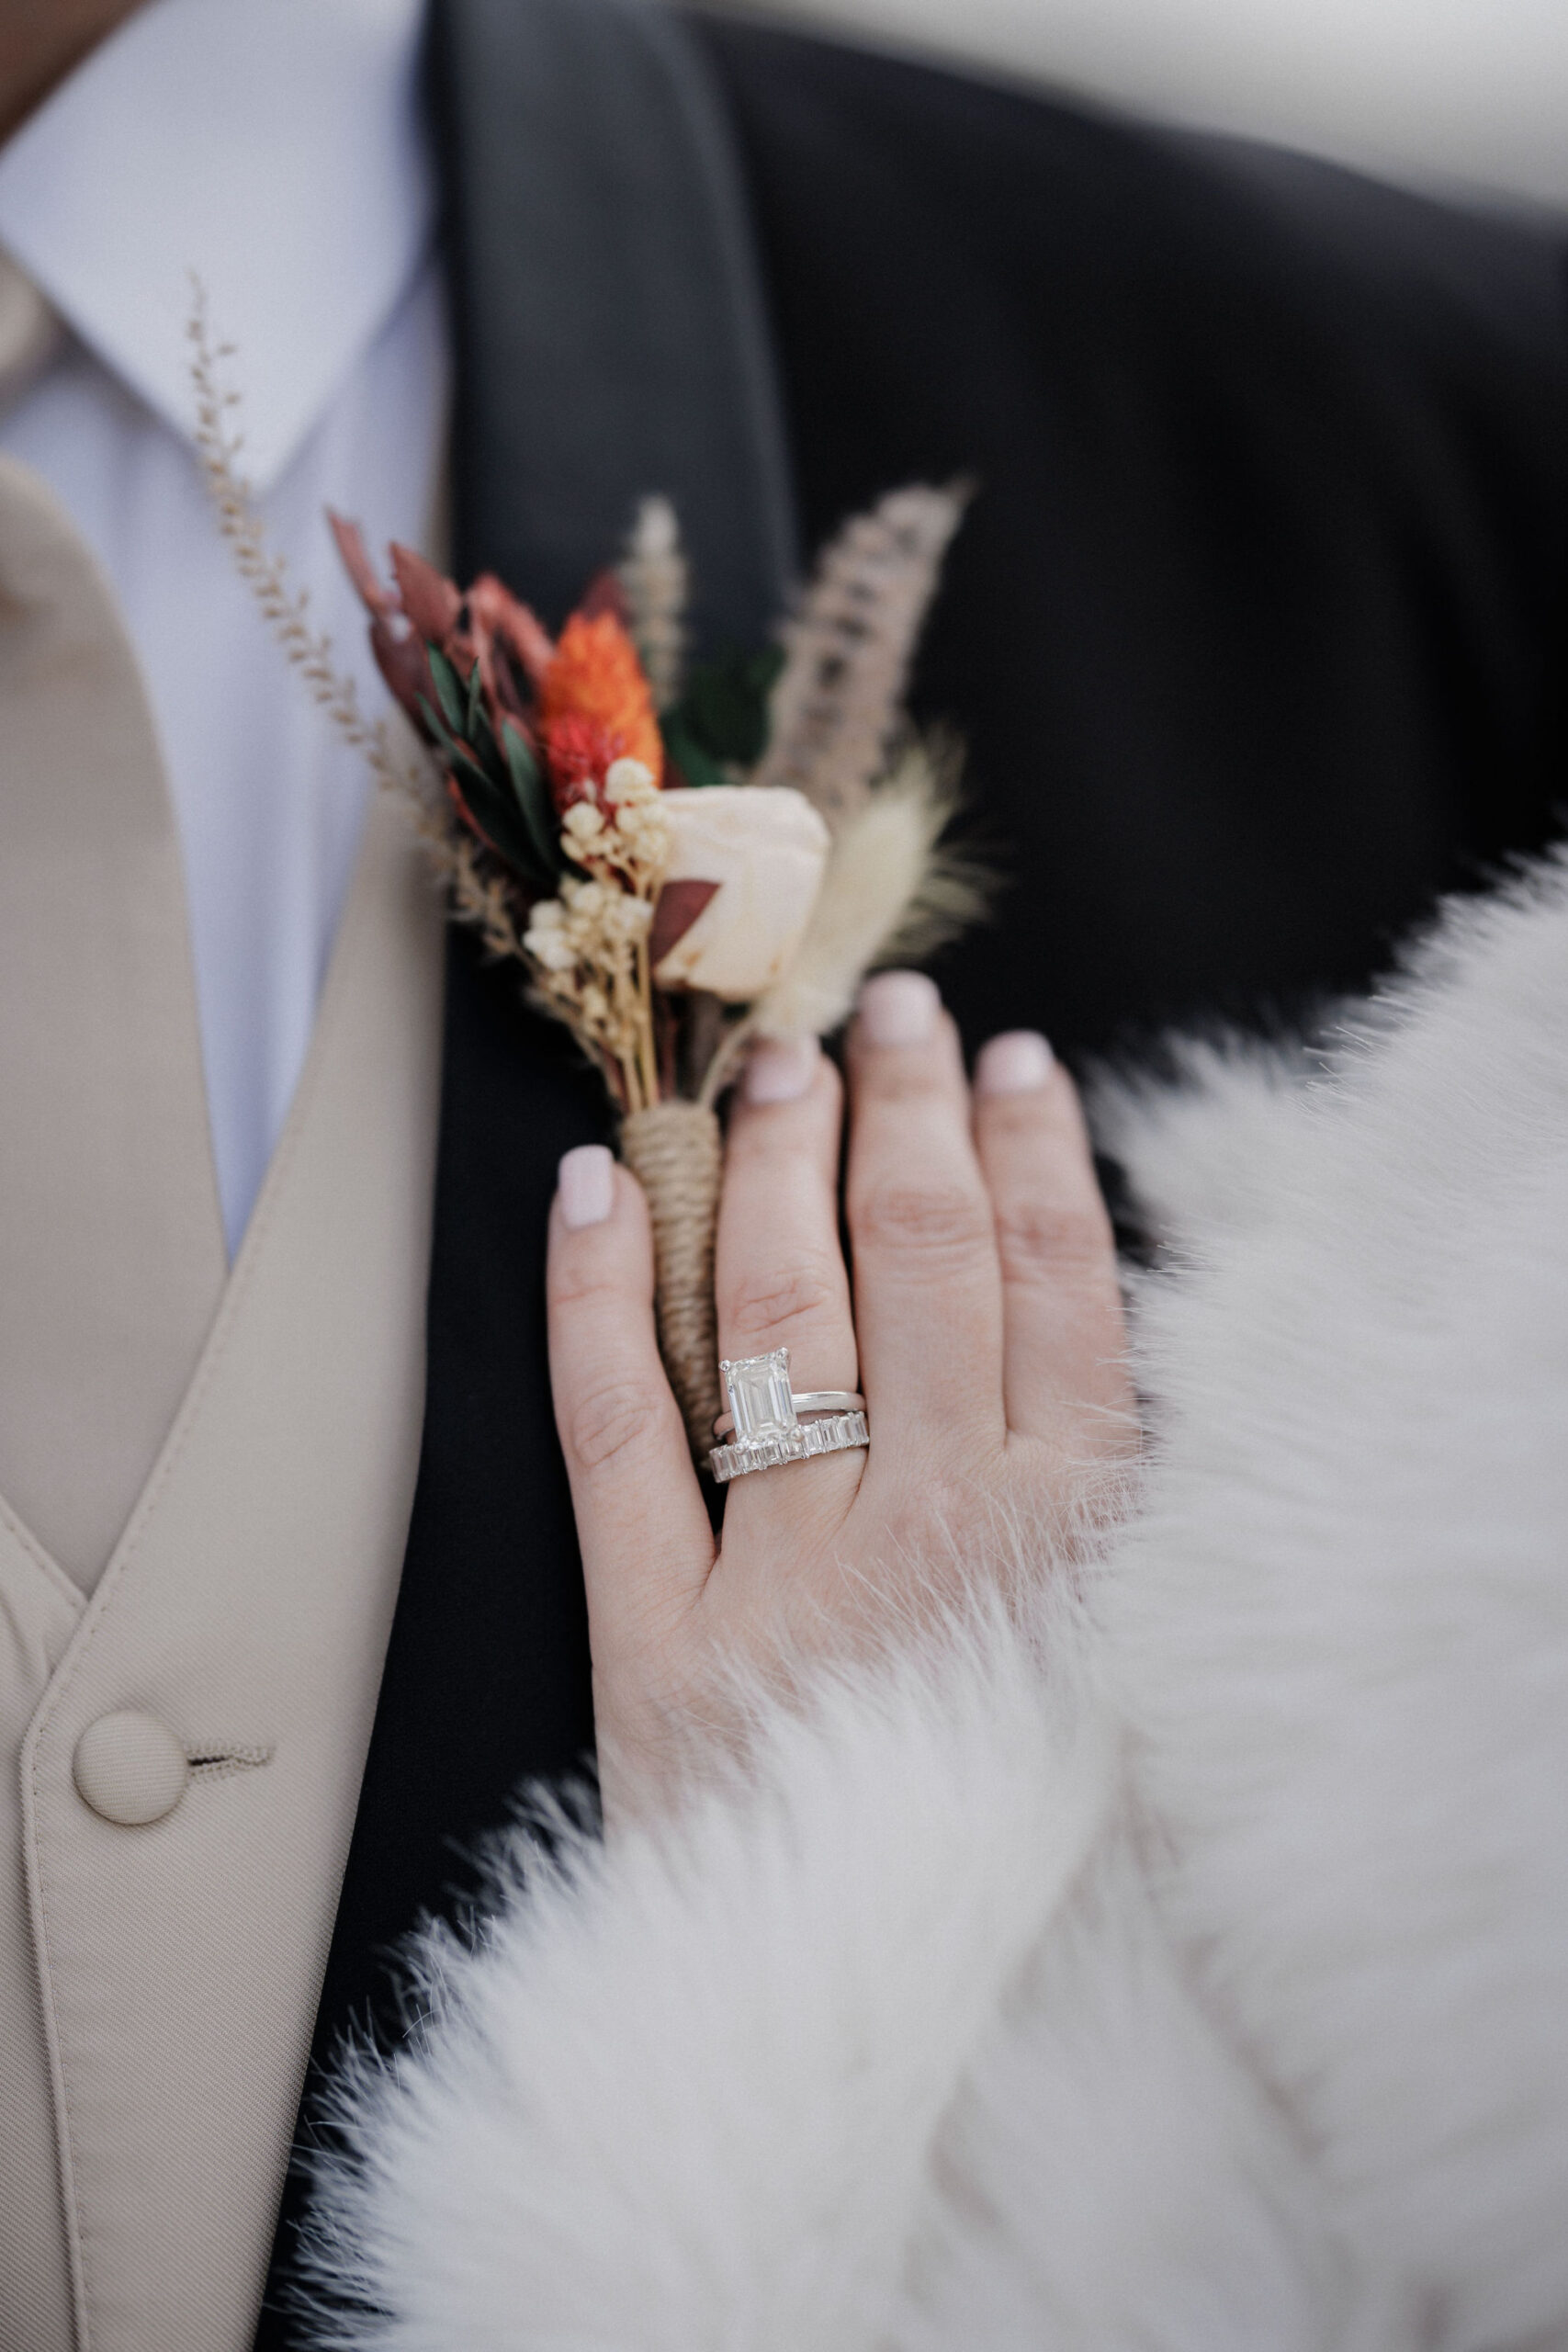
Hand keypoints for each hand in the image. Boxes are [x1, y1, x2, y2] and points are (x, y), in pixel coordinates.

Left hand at [546, 972, 1135, 1820]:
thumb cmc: (1021, 1840)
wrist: (893, 2042)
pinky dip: (597, 1306)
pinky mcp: (660, 1646)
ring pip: (780, 1315)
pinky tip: (592, 1194)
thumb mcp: (1125, 1668)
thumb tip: (1069, 1306)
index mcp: (1076, 1538)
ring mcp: (792, 1584)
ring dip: (777, 1166)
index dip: (1032, 1152)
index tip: (1009, 1060)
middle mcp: (941, 1537)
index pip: (1057, 1288)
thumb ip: (1104, 1503)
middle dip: (904, 1114)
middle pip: (920, 1266)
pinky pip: (617, 1439)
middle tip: (885, 1015)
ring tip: (776, 1064)